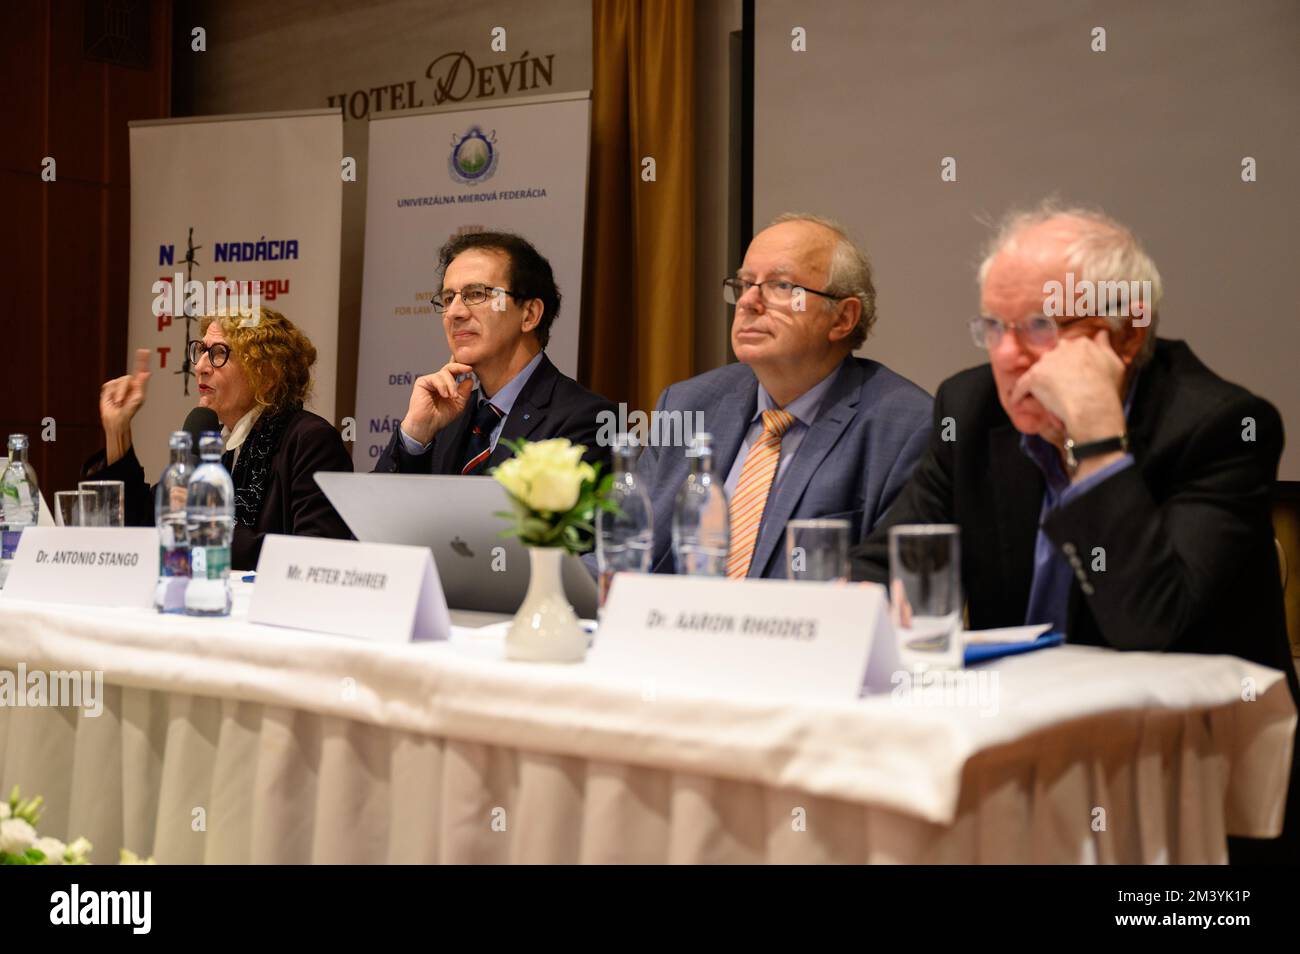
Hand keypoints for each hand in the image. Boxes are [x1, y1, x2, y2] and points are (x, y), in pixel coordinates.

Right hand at [100, 348, 150, 464]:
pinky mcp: (108, 388)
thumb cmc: (129, 411)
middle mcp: (128, 384)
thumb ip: (141, 384)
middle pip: (127, 378)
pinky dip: (111, 394)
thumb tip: (147, 373)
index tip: (144, 351)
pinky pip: (109, 386)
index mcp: (138, 386)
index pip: (140, 370)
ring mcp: (118, 385)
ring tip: (119, 403)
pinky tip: (112, 401)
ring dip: (119, 395)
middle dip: (124, 389)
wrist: (116, 418)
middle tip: (122, 400)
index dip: (142, 360)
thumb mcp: (138, 398)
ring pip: (119, 382)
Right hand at [400, 362, 473, 445]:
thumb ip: (464, 392)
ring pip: (444, 373)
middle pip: (450, 367)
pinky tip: (445, 395)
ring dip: (451, 385)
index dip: (463, 367)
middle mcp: (439, 381)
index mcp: (447, 385)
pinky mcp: (422, 382)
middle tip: (468, 370)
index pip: (455, 372)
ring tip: (452, 397)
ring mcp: (430, 381)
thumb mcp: (458, 405)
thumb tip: (470, 379)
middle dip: (460, 368)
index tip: (471, 368)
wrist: (427, 425)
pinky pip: (435, 378)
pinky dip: (442, 386)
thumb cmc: (440, 417)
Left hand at [1010, 330, 1126, 443]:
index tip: (1072, 375)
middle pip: (1053, 358)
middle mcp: (1061, 349)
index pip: (1070, 349)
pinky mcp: (1033, 377)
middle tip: (1059, 387)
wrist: (1091, 405)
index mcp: (1081, 344)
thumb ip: (1105, 346)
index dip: (1070, 364)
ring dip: (1038, 383)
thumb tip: (1102, 333)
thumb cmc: (1106, 388)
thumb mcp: (1114, 364)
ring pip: (1038, 371)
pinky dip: (1019, 394)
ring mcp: (1046, 362)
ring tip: (1043, 397)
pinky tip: (1018, 402)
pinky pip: (1021, 386)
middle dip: (1054, 371)